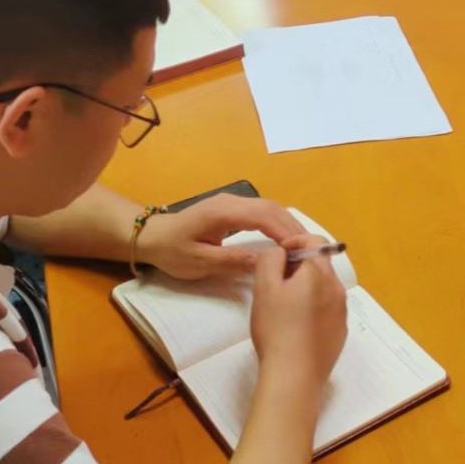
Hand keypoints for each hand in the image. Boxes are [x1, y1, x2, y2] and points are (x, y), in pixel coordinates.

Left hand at [137, 195, 302, 279]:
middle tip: (310, 250)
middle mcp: (231, 201)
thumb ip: (231, 261)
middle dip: (292, 227)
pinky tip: (285, 239)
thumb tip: (263, 262)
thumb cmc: (173, 251)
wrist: (154, 237)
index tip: (300, 250)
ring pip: (268, 207)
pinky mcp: (233, 209)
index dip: (284, 231)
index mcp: (223, 211)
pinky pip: (261, 212)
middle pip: (270, 208)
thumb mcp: (199, 262)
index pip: (263, 215)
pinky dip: (277, 223)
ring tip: (303, 246)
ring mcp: (232, 202)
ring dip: (287, 224)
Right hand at [250, 231, 346, 383]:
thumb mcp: (264, 287)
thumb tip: (280, 252)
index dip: (295, 242)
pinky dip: (314, 308)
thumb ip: (270, 259)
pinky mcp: (340, 333)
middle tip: (276, 281)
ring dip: (307, 287)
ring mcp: (341, 313)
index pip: (314, 241)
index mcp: (319, 273)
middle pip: (320, 264)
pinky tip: (296, 327)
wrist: (294, 377)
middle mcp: (337, 289)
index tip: (278, 257)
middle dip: (299, 266)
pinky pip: (328, 309)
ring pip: (324, 287)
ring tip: (284, 306)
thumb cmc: (276, 329)